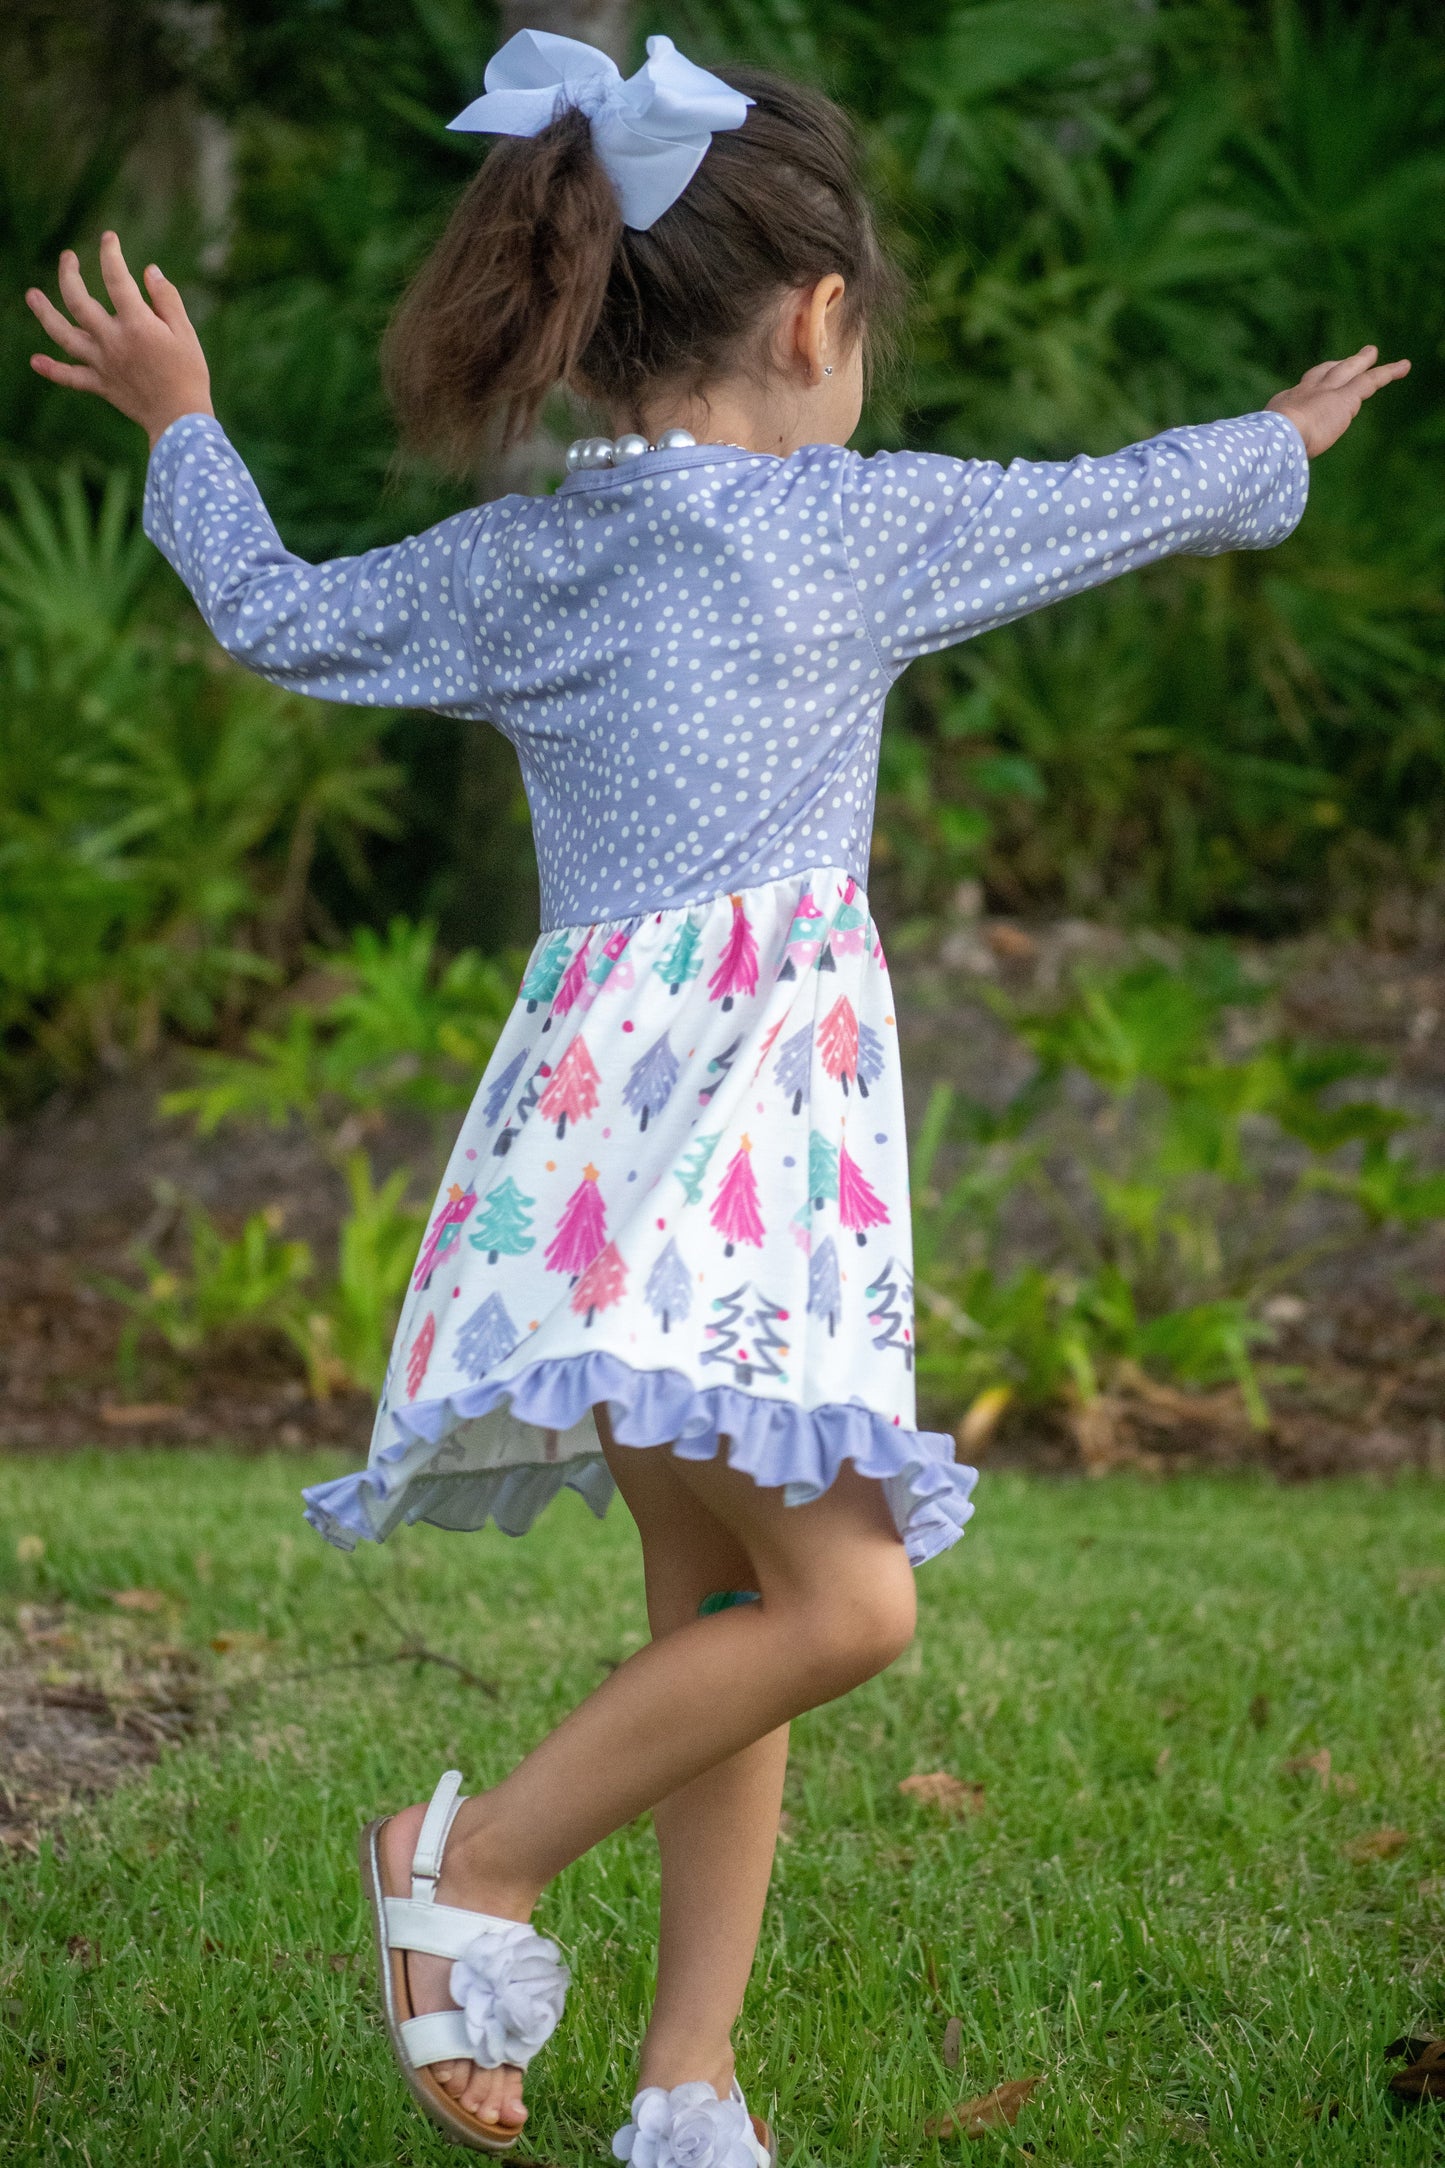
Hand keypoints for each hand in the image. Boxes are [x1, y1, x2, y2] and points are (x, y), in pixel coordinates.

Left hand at [27, 231, 212, 446]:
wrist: (180, 420)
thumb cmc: (190, 374)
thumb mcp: (185, 332)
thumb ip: (166, 299)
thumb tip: (149, 271)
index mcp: (136, 324)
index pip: (116, 279)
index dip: (109, 253)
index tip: (108, 238)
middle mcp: (113, 340)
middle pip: (78, 301)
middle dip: (68, 274)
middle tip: (67, 256)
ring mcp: (102, 363)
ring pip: (64, 335)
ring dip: (45, 313)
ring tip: (32, 294)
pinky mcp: (101, 385)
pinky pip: (71, 378)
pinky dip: (53, 370)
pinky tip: (36, 361)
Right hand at [1267, 344, 1408, 457]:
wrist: (1277, 435)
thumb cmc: (1265, 449)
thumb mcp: (1265, 451)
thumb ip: (1272, 455)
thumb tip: (1267, 474)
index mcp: (1282, 406)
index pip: (1298, 393)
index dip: (1308, 387)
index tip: (1310, 384)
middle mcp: (1303, 393)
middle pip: (1321, 374)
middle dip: (1333, 367)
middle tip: (1343, 361)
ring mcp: (1325, 392)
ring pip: (1348, 371)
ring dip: (1361, 361)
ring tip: (1372, 352)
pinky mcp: (1345, 397)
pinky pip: (1370, 381)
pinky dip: (1388, 372)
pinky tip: (1404, 367)